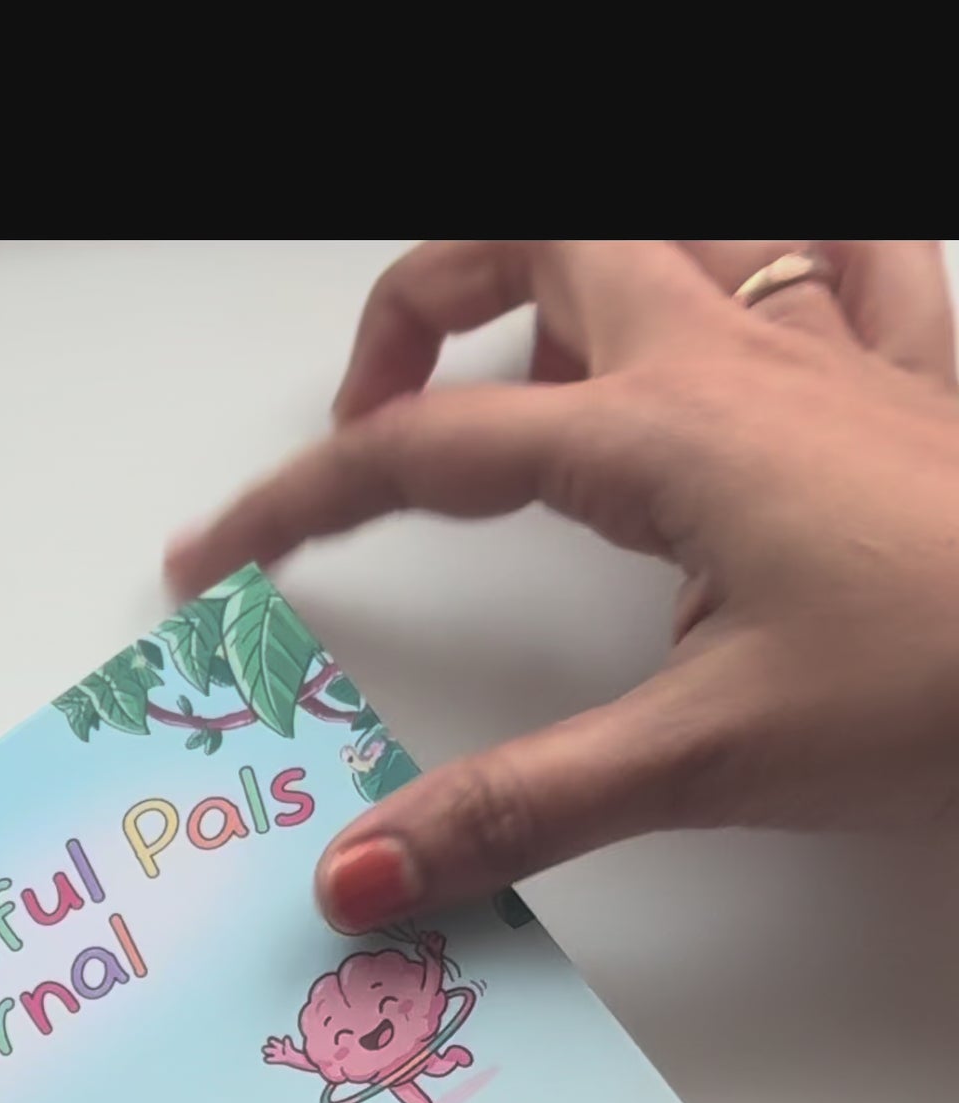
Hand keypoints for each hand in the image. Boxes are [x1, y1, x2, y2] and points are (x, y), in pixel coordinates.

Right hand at [164, 240, 958, 929]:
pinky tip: (754, 318)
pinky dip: (774, 261)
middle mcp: (730, 357)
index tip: (217, 554)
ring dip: (579, 270)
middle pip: (529, 240)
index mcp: (655, 437)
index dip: (300, 501)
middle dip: (423, 304)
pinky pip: (840, 255)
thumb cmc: (950, 686)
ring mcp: (831, 346)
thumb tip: (358, 875)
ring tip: (538, 375)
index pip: (424, 449)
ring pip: (672, 227)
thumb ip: (516, 813)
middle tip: (376, 419)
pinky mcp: (915, 374)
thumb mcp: (707, 761)